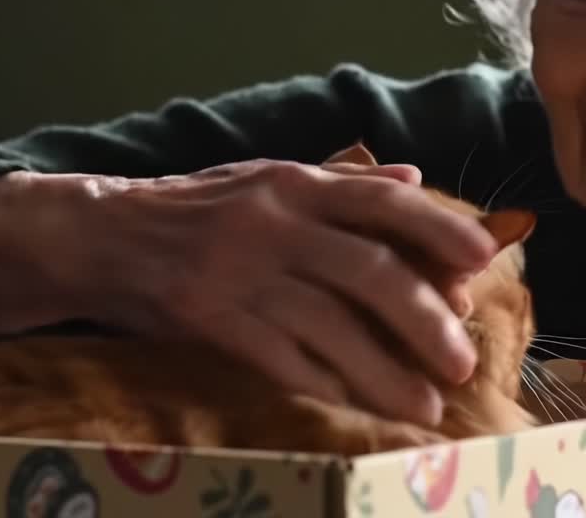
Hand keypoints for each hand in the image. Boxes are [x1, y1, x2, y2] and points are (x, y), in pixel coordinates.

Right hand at [0, 148, 499, 427]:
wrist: (100, 235)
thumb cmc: (198, 206)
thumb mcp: (269, 178)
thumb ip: (343, 181)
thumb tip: (415, 177)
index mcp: (295, 183)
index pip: (383, 200)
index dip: (439, 228)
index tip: (485, 258)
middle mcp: (274, 224)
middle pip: (368, 272)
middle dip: (425, 320)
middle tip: (462, 362)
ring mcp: (241, 274)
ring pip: (330, 328)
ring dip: (384, 373)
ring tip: (425, 407)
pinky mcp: (210, 320)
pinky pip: (281, 360)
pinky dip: (326, 387)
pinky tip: (358, 409)